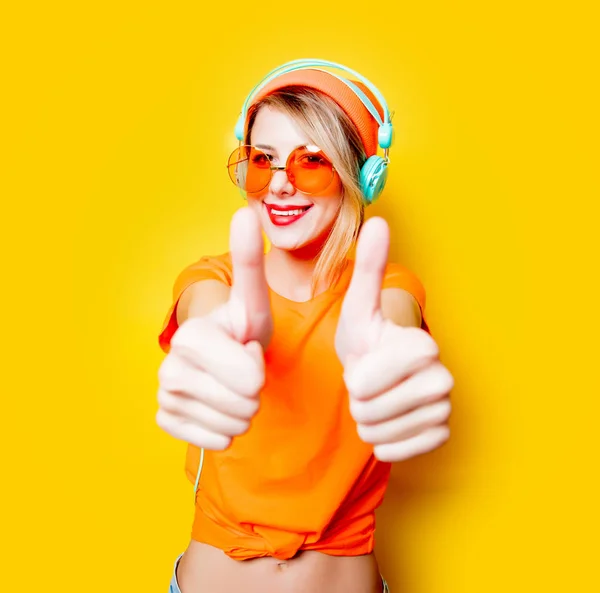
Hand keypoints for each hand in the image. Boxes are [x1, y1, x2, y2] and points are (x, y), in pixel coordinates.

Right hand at [156, 208, 272, 449]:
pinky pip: (217, 441)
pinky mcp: (165, 420)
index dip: (259, 368)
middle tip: (240, 371)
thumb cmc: (240, 330)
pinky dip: (226, 427)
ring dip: (242, 410)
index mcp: (190, 337)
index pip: (251, 380)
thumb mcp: (253, 301)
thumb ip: (249, 262)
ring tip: (230, 385)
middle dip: (253, 392)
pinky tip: (217, 403)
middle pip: (245, 406)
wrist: (219, 358)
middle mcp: (169, 368)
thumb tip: (244, 212)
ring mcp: (164, 397)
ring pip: (233, 427)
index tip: (245, 350)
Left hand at [335, 217, 452, 461]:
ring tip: (377, 397)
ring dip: (367, 419)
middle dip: (358, 400)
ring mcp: (445, 410)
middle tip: (370, 383)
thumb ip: (367, 268)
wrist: (384, 373)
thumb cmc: (367, 339)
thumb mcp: (359, 308)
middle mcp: (443, 378)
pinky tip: (388, 418)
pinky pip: (393, 451)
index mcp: (423, 346)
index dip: (353, 377)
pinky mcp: (441, 436)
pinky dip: (381, 439)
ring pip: (379, 432)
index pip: (365, 383)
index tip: (364, 363)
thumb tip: (378, 221)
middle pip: (370, 410)